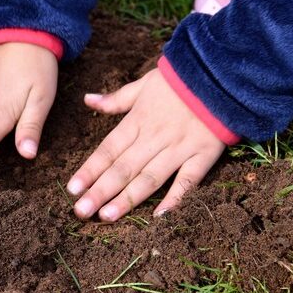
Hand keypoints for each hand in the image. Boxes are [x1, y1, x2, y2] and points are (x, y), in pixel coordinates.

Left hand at [67, 69, 225, 220]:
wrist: (220, 76)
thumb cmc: (179, 80)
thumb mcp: (144, 84)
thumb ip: (116, 99)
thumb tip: (88, 100)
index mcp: (138, 121)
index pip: (108, 149)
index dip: (90, 170)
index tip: (72, 189)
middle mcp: (155, 137)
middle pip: (123, 168)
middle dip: (100, 191)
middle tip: (81, 212)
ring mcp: (179, 148)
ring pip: (149, 178)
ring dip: (127, 199)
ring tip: (107, 216)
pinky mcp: (203, 155)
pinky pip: (187, 180)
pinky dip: (174, 198)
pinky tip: (158, 215)